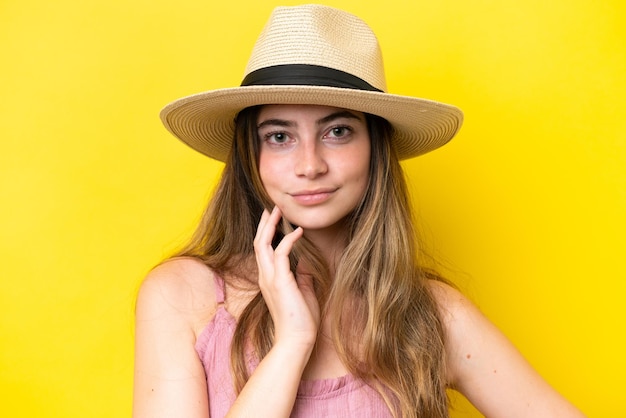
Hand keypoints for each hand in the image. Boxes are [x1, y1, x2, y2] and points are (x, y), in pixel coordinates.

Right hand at [254, 206, 319, 348]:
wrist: (297, 340)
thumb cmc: (301, 320)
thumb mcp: (303, 291)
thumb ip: (301, 276)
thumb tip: (304, 262)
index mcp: (269, 279)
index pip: (263, 250)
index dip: (267, 232)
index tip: (274, 218)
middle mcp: (266, 276)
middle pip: (258, 243)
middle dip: (265, 224)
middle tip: (272, 207)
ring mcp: (270, 279)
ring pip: (263, 244)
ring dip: (271, 226)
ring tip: (279, 211)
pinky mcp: (280, 282)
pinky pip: (280, 254)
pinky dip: (288, 240)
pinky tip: (298, 231)